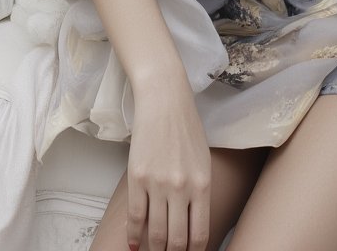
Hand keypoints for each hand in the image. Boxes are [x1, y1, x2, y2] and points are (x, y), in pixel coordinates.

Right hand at [126, 74, 211, 250]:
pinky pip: (135, 216)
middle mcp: (181, 188)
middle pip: (176, 239)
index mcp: (202, 185)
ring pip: (155, 233)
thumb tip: (192, 225)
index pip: (199, 234)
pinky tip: (134, 244)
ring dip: (154, 249)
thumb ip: (200, 194)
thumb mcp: (203, 162)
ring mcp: (158, 183)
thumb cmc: (186, 128)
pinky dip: (133, 234)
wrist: (165, 100)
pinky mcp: (137, 177)